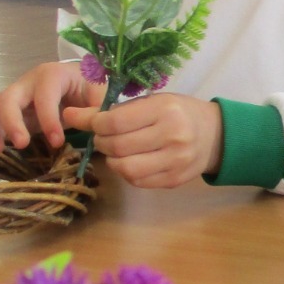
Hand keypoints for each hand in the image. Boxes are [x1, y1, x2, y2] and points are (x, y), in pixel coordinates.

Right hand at [0, 61, 99, 153]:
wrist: (82, 82)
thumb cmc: (90, 87)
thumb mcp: (100, 95)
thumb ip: (94, 109)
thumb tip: (74, 118)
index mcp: (53, 74)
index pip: (45, 96)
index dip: (48, 120)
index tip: (57, 142)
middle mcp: (29, 81)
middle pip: (11, 97)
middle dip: (13, 122)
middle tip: (22, 144)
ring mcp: (18, 93)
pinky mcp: (12, 107)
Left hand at [88, 93, 222, 187]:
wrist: (214, 134)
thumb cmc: (177, 112)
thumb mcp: (149, 102)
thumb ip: (111, 111)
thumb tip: (69, 116)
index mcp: (165, 110)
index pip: (115, 122)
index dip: (95, 125)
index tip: (94, 123)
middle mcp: (173, 136)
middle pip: (118, 147)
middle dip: (101, 142)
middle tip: (102, 137)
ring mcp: (175, 161)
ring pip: (125, 169)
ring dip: (112, 160)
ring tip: (115, 150)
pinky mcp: (174, 180)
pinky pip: (137, 181)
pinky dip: (126, 172)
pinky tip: (130, 161)